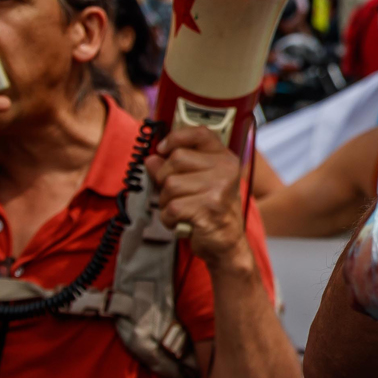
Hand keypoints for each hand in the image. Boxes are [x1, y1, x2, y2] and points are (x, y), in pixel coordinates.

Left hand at [145, 126, 247, 264]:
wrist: (226, 243)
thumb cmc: (211, 211)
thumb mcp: (197, 184)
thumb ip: (174, 168)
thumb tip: (152, 158)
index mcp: (225, 159)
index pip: (200, 133)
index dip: (176, 138)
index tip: (163, 149)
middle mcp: (225, 170)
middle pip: (176, 159)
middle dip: (165, 179)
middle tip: (175, 194)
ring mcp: (218, 189)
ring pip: (170, 185)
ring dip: (166, 202)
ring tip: (180, 210)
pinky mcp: (208, 209)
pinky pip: (171, 207)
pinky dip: (168, 218)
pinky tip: (180, 221)